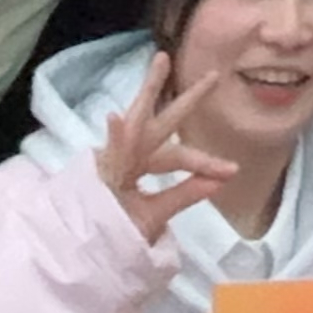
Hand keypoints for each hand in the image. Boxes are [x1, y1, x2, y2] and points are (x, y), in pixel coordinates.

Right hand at [92, 54, 240, 241]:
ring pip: (136, 122)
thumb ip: (184, 195)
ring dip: (148, 91)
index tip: (233, 170)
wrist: (79, 251)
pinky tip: (114, 117)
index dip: (206, 163)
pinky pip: (108, 153)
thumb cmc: (113, 232)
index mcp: (142, 165)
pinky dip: (114, 137)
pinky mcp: (98, 171)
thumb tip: (221, 181)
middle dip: (187, 99)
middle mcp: (130, 156)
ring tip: (163, 61)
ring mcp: (112, 160)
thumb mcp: (154, 216)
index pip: (178, 156)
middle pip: (162, 123)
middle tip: (213, 75)